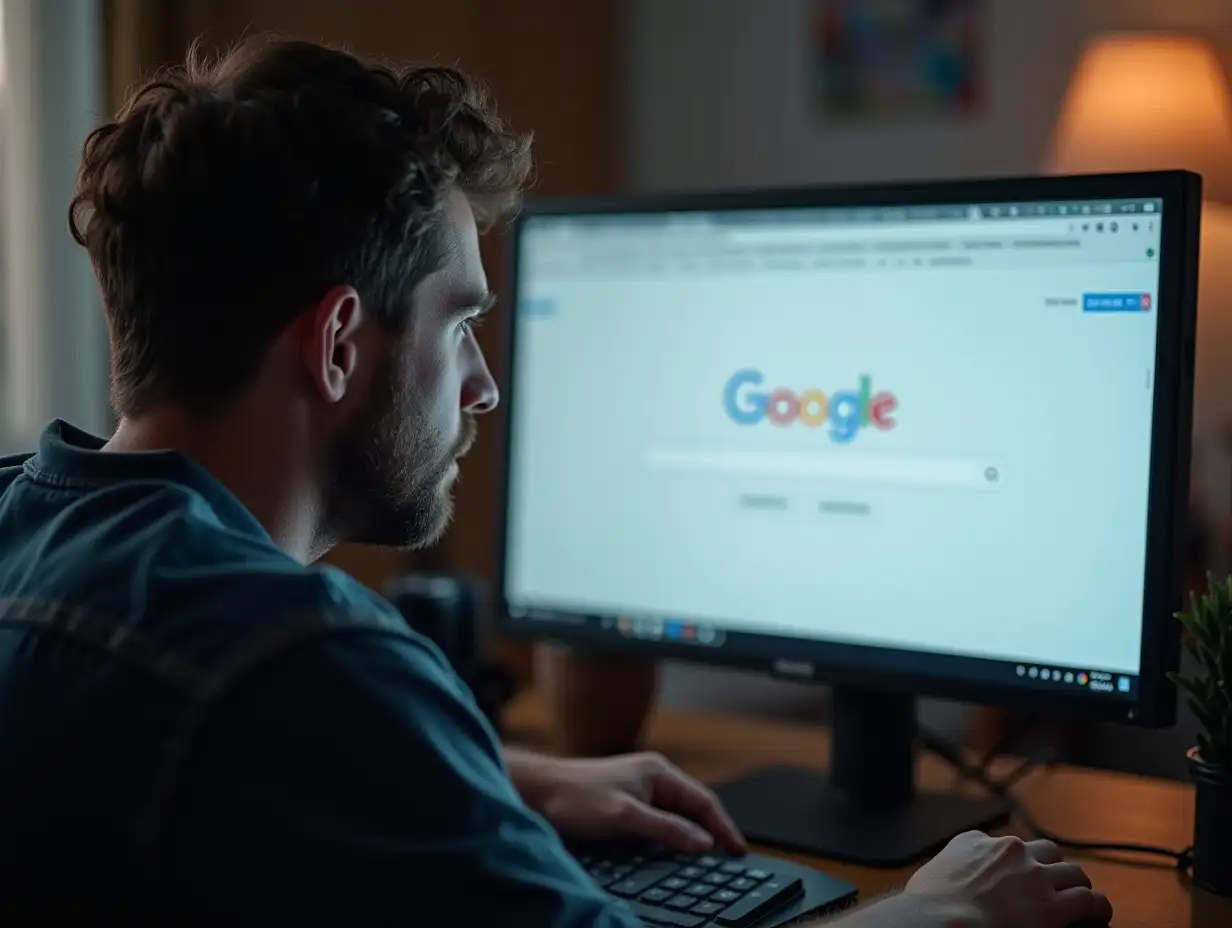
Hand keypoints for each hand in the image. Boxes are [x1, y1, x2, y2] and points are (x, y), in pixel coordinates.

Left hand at [509, 749, 745, 853]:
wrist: (537, 792)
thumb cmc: (576, 797)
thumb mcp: (626, 816)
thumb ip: (668, 829)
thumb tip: (704, 842)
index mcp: (659, 772)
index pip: (704, 800)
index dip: (723, 826)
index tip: (737, 850)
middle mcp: (652, 777)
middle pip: (693, 807)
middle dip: (712, 831)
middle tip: (728, 857)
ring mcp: (638, 789)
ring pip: (676, 815)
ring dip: (691, 834)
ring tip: (706, 858)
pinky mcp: (625, 803)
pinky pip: (658, 820)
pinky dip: (671, 835)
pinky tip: (671, 851)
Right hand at [903, 831, 1111, 926]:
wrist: (939, 921)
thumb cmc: (926, 907)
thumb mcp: (933, 873)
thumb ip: (951, 868)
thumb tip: (951, 880)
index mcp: (976, 842)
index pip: (1009, 845)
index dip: (1020, 862)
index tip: (1022, 875)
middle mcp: (1010, 851)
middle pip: (1047, 851)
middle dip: (1053, 868)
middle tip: (1055, 888)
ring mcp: (1034, 876)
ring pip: (1073, 872)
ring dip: (1076, 886)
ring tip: (1082, 903)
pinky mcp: (1052, 906)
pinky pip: (1090, 901)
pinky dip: (1097, 908)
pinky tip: (1098, 916)